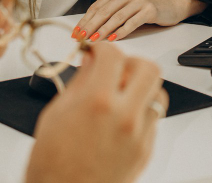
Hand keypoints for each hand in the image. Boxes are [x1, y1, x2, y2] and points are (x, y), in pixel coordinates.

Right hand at [25, 42, 167, 182]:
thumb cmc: (53, 164)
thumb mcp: (56, 113)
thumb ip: (79, 82)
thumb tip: (90, 61)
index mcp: (98, 102)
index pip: (114, 55)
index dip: (103, 47)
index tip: (97, 51)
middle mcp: (125, 117)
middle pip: (148, 68)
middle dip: (130, 61)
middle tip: (114, 68)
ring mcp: (139, 136)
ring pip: (158, 93)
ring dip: (141, 87)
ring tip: (120, 93)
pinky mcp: (145, 151)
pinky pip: (153, 119)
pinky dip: (140, 111)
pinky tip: (119, 118)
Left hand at [73, 0, 206, 41]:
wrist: (169, 5)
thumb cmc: (144, 8)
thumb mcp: (126, 5)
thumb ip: (110, 12)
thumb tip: (89, 28)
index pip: (97, 6)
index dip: (85, 20)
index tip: (76, 32)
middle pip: (104, 11)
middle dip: (90, 26)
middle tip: (80, 37)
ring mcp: (139, 0)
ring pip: (116, 17)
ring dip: (103, 30)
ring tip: (94, 40)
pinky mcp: (149, 10)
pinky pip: (132, 22)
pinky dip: (121, 32)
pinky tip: (112, 39)